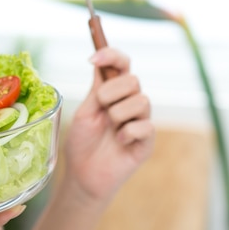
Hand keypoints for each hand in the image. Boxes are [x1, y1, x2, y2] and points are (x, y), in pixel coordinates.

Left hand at [63, 47, 154, 203]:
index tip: (92, 58)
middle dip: (111, 92)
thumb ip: (97, 88)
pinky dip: (126, 133)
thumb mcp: (85, 111)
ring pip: (141, 100)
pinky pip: (144, 126)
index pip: (121, 64)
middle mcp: (129, 102)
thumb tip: (100, 61)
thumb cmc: (82, 142)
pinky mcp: (147, 140)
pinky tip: (118, 142)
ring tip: (109, 129)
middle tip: (100, 108)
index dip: (111, 56)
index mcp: (112, 92)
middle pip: (133, 79)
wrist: (82, 174)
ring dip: (118, 114)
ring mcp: (140, 120)